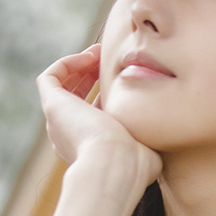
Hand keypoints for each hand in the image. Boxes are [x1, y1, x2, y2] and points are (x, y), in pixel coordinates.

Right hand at [37, 45, 161, 192]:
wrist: (115, 164)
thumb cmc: (135, 162)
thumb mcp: (147, 144)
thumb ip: (150, 135)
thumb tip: (163, 131)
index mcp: (91, 149)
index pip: (95, 116)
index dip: (107, 96)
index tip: (125, 80)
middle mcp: (70, 138)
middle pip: (75, 100)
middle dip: (91, 77)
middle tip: (108, 60)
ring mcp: (59, 122)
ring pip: (61, 88)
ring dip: (79, 67)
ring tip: (98, 52)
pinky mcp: (53, 106)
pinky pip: (51, 78)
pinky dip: (69, 63)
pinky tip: (90, 56)